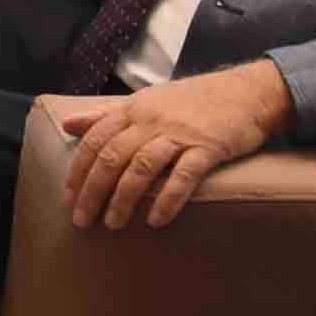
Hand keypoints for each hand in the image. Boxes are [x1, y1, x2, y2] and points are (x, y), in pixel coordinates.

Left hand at [42, 60, 294, 228]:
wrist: (247, 91)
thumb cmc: (192, 101)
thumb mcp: (145, 102)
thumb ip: (106, 115)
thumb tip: (68, 124)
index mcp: (132, 110)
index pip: (94, 141)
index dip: (78, 172)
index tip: (68, 200)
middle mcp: (151, 120)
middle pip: (112, 157)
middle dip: (93, 191)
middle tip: (82, 221)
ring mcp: (179, 134)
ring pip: (142, 167)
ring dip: (123, 199)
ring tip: (113, 224)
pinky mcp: (208, 147)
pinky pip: (183, 175)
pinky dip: (168, 199)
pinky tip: (156, 220)